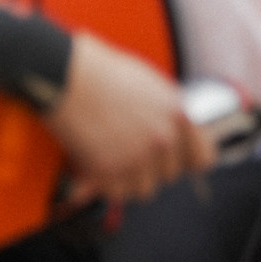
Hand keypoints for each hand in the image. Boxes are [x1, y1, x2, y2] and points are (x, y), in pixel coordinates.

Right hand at [45, 33, 211, 205]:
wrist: (57, 71)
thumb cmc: (93, 68)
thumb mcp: (146, 82)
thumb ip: (165, 112)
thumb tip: (171, 134)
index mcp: (177, 114)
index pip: (203, 159)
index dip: (185, 160)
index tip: (170, 159)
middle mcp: (163, 138)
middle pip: (168, 176)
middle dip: (147, 166)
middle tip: (122, 151)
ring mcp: (137, 156)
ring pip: (143, 189)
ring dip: (125, 178)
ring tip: (105, 159)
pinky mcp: (108, 168)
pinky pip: (115, 193)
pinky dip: (102, 184)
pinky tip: (90, 165)